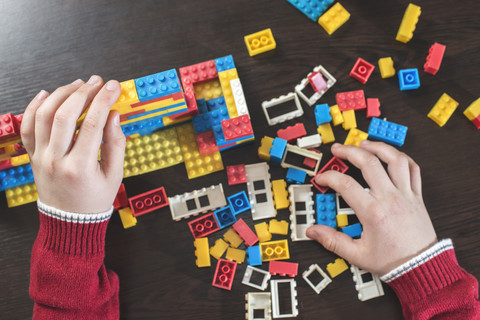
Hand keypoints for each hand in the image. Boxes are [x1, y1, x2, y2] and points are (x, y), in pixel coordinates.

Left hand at [21, 76, 125, 213]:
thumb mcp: (114, 175)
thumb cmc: (94, 200)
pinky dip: (34, 107)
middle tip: (97, 81)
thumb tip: (114, 114)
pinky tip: (46, 94)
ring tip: (77, 85)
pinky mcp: (33, 156)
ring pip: (44, 115)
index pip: (94, 123)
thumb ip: (116, 143)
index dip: (104, 100)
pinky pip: (27, 127)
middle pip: (66, 115)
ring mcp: (41, 157)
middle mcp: (56, 160)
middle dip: (84, 93)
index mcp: (80, 167)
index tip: (113, 86)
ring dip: (61, 94)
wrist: (70, 222)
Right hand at [306, 141, 436, 274]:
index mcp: (373, 212)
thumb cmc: (392, 261)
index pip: (345, 184)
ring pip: (394, 159)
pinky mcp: (417, 196)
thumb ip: (332, 241)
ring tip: (364, 144)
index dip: (329, 177)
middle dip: (349, 151)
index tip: (321, 179)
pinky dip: (402, 157)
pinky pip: (412, 168)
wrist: (422, 268)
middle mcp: (390, 198)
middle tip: (338, 149)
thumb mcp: (357, 254)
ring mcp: (405, 194)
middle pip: (368, 162)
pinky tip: (391, 155)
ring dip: (378, 147)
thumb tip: (313, 231)